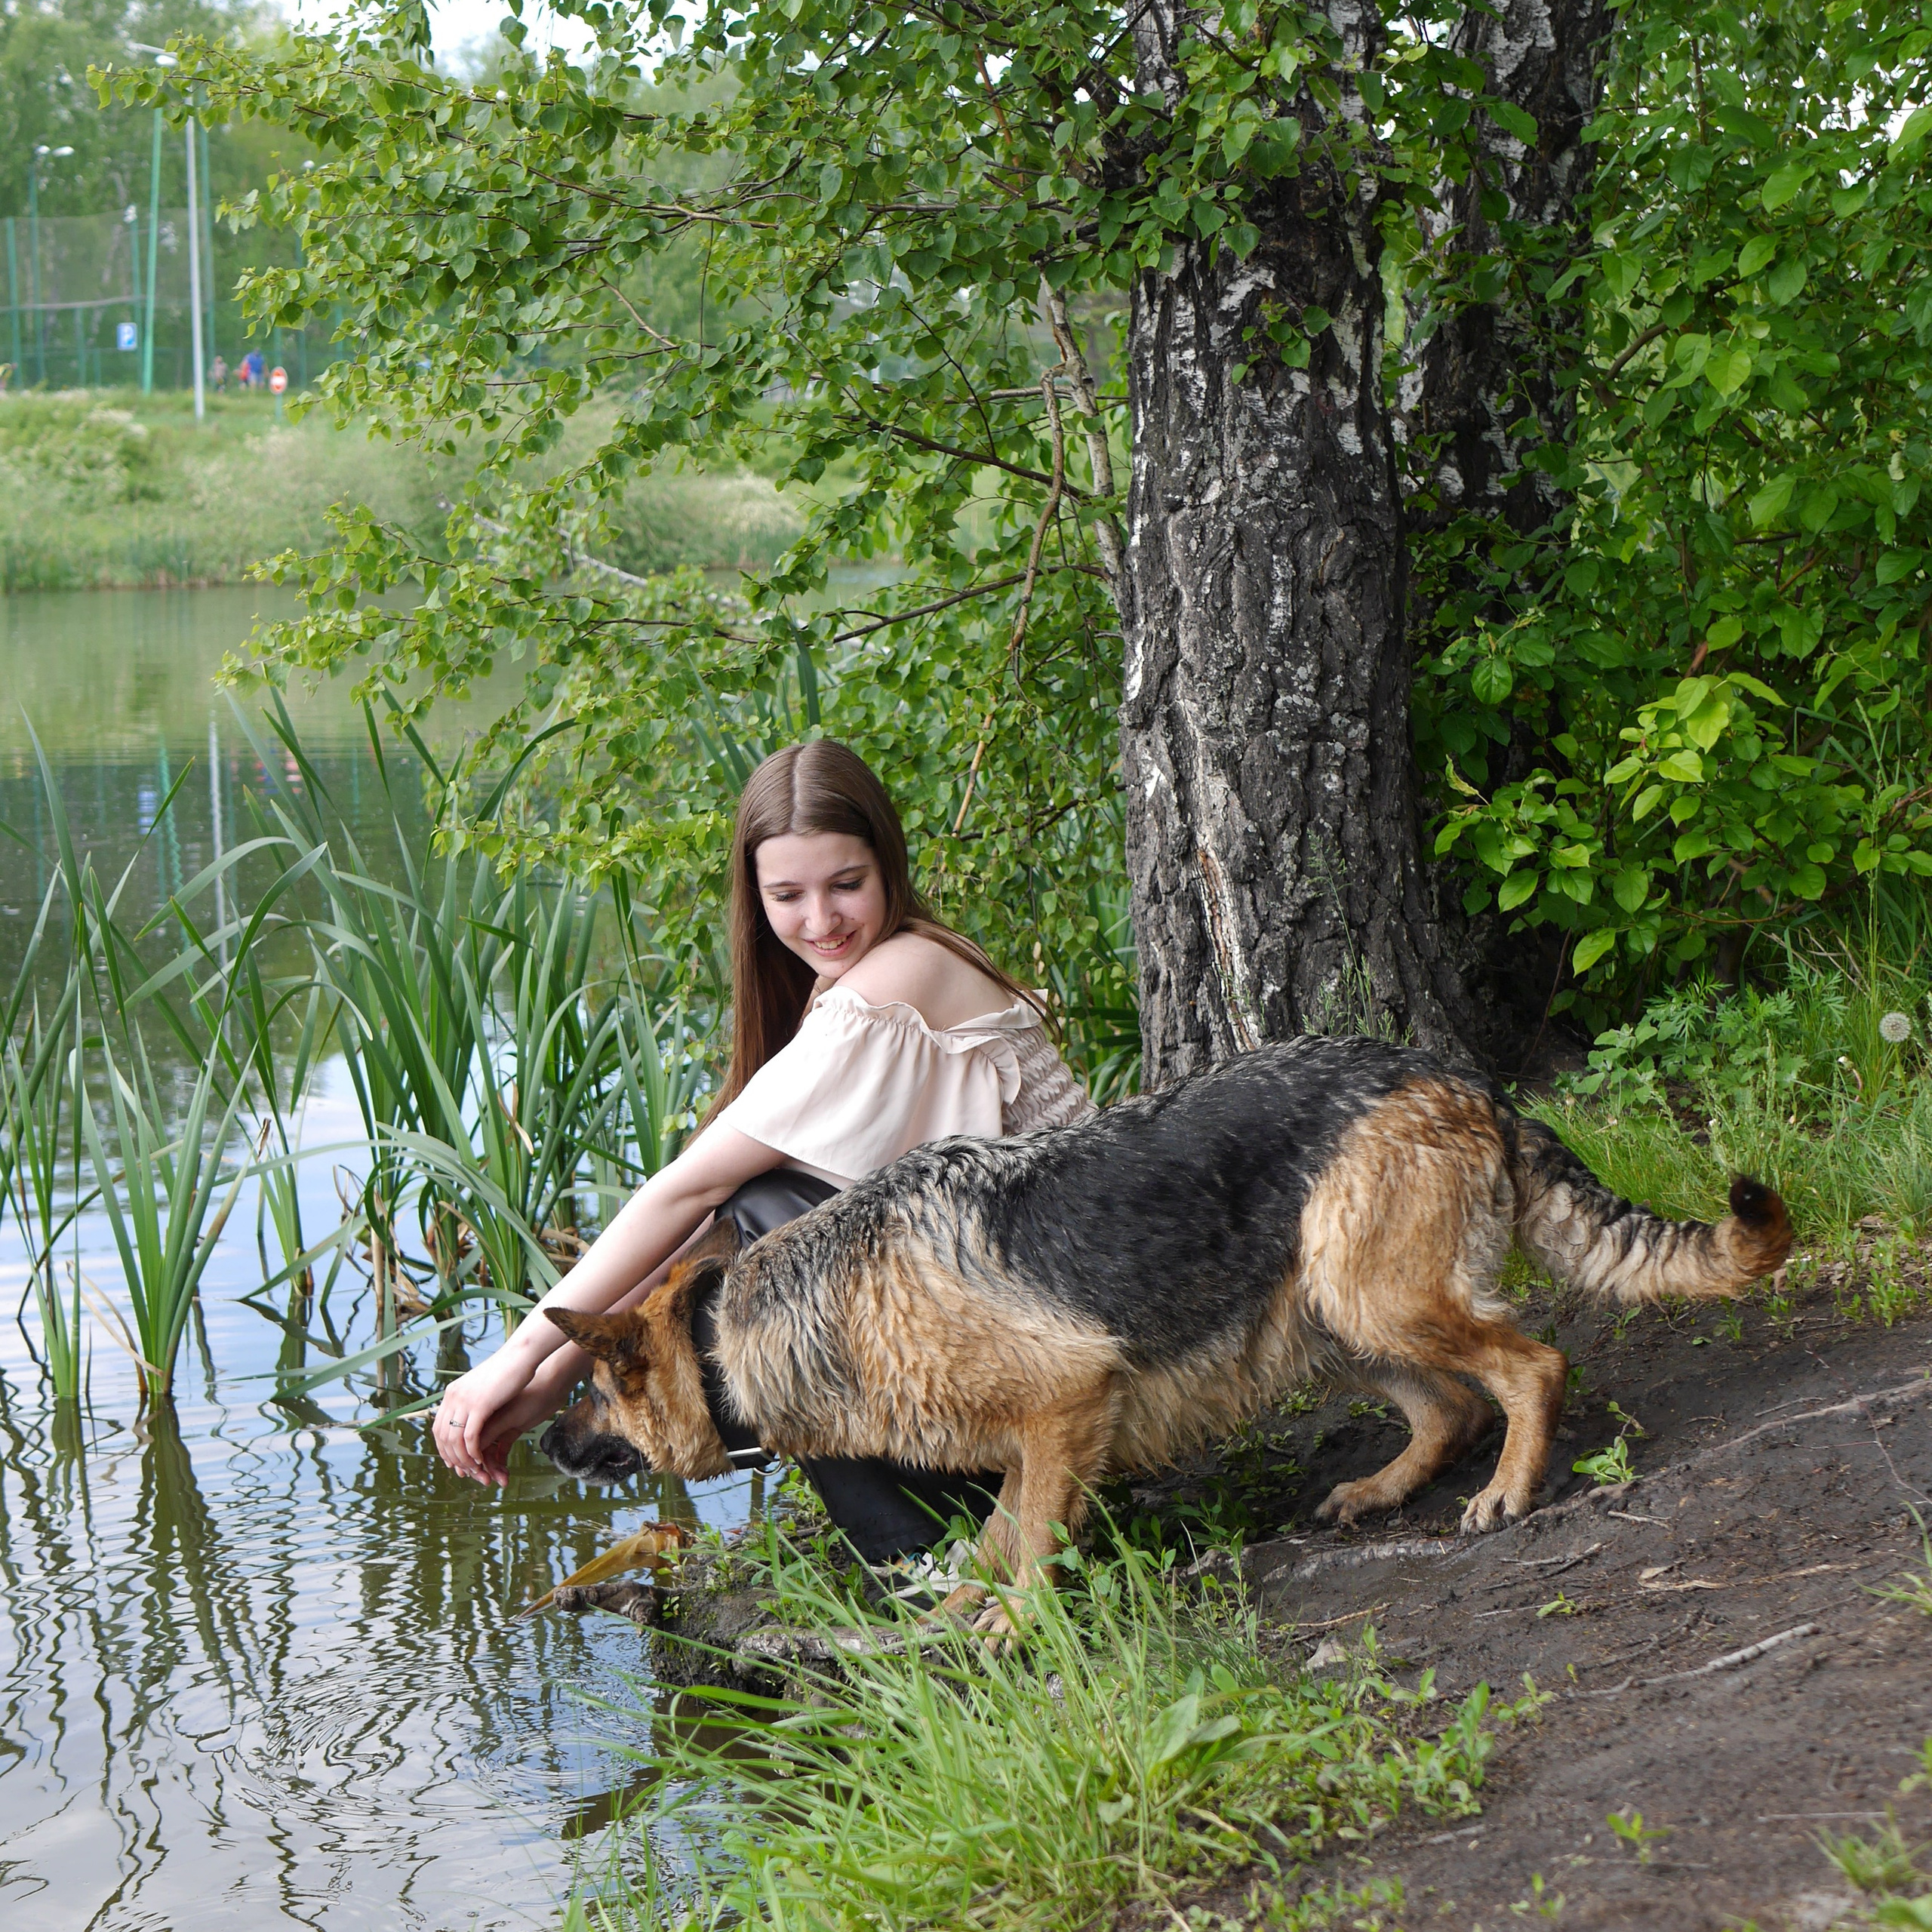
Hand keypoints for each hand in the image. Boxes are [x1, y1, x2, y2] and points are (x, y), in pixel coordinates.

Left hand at [433, 1343, 581, 1485]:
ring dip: (464, 1459)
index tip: (455, 1463)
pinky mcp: (479, 1405)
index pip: (439, 1428)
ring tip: (475, 1470)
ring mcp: (464, 1401)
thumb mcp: (484, 1386)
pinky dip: (473, 1453)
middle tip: (466, 1472)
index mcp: (452, 1393)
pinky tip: (481, 1461)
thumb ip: (474, 1398)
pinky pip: (470, 1437)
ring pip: (455, 1440)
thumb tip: (473, 1410)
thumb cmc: (507, 1369)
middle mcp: (453, 1397)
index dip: (445, 1449)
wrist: (520, 1355)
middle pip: (443, 1437)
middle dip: (453, 1458)